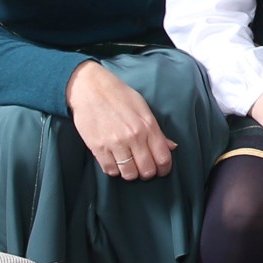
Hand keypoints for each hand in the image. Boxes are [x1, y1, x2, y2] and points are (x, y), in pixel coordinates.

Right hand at [68, 60, 175, 179]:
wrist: (90, 88)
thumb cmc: (119, 95)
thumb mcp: (143, 109)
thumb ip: (157, 131)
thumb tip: (172, 147)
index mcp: (148, 126)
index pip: (163, 158)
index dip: (164, 169)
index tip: (161, 170)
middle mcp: (133, 137)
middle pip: (147, 171)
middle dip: (147, 173)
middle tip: (143, 168)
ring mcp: (115, 144)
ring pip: (129, 174)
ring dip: (130, 173)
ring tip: (128, 165)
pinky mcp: (98, 148)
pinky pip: (110, 171)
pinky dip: (114, 170)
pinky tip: (115, 162)